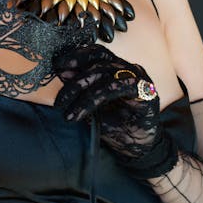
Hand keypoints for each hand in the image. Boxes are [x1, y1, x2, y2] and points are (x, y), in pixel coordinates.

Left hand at [53, 43, 177, 178]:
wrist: (139, 149)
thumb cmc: (117, 126)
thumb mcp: (93, 107)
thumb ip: (81, 90)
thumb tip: (63, 73)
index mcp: (117, 68)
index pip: (96, 53)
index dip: (76, 56)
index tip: (57, 67)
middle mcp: (128, 69)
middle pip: (98, 61)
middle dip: (75, 80)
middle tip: (59, 101)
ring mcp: (138, 78)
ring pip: (105, 72)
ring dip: (82, 91)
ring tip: (68, 113)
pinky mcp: (145, 91)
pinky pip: (116, 86)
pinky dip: (95, 98)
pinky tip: (82, 114)